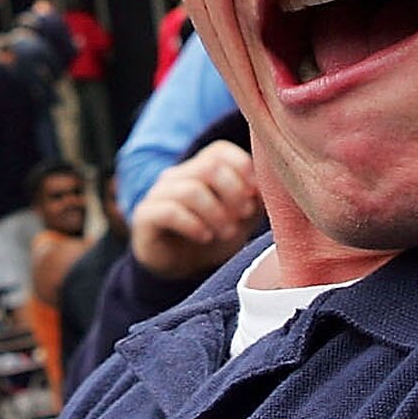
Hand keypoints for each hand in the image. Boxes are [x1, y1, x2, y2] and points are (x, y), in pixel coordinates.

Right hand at [129, 140, 261, 280]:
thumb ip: (256, 199)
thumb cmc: (214, 236)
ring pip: (191, 190)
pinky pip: (169, 211)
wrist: (181, 267)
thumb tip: (272, 186)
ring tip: (226, 232)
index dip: (242, 169)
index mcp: (200, 168)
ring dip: (216, 213)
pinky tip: (205, 237)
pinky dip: (193, 224)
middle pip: (209, 167)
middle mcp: (178, 175)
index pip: (220, 151)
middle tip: (243, 216)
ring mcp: (159, 194)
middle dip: (233, 193)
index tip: (255, 194)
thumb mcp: (241, 217)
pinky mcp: (145, 216)